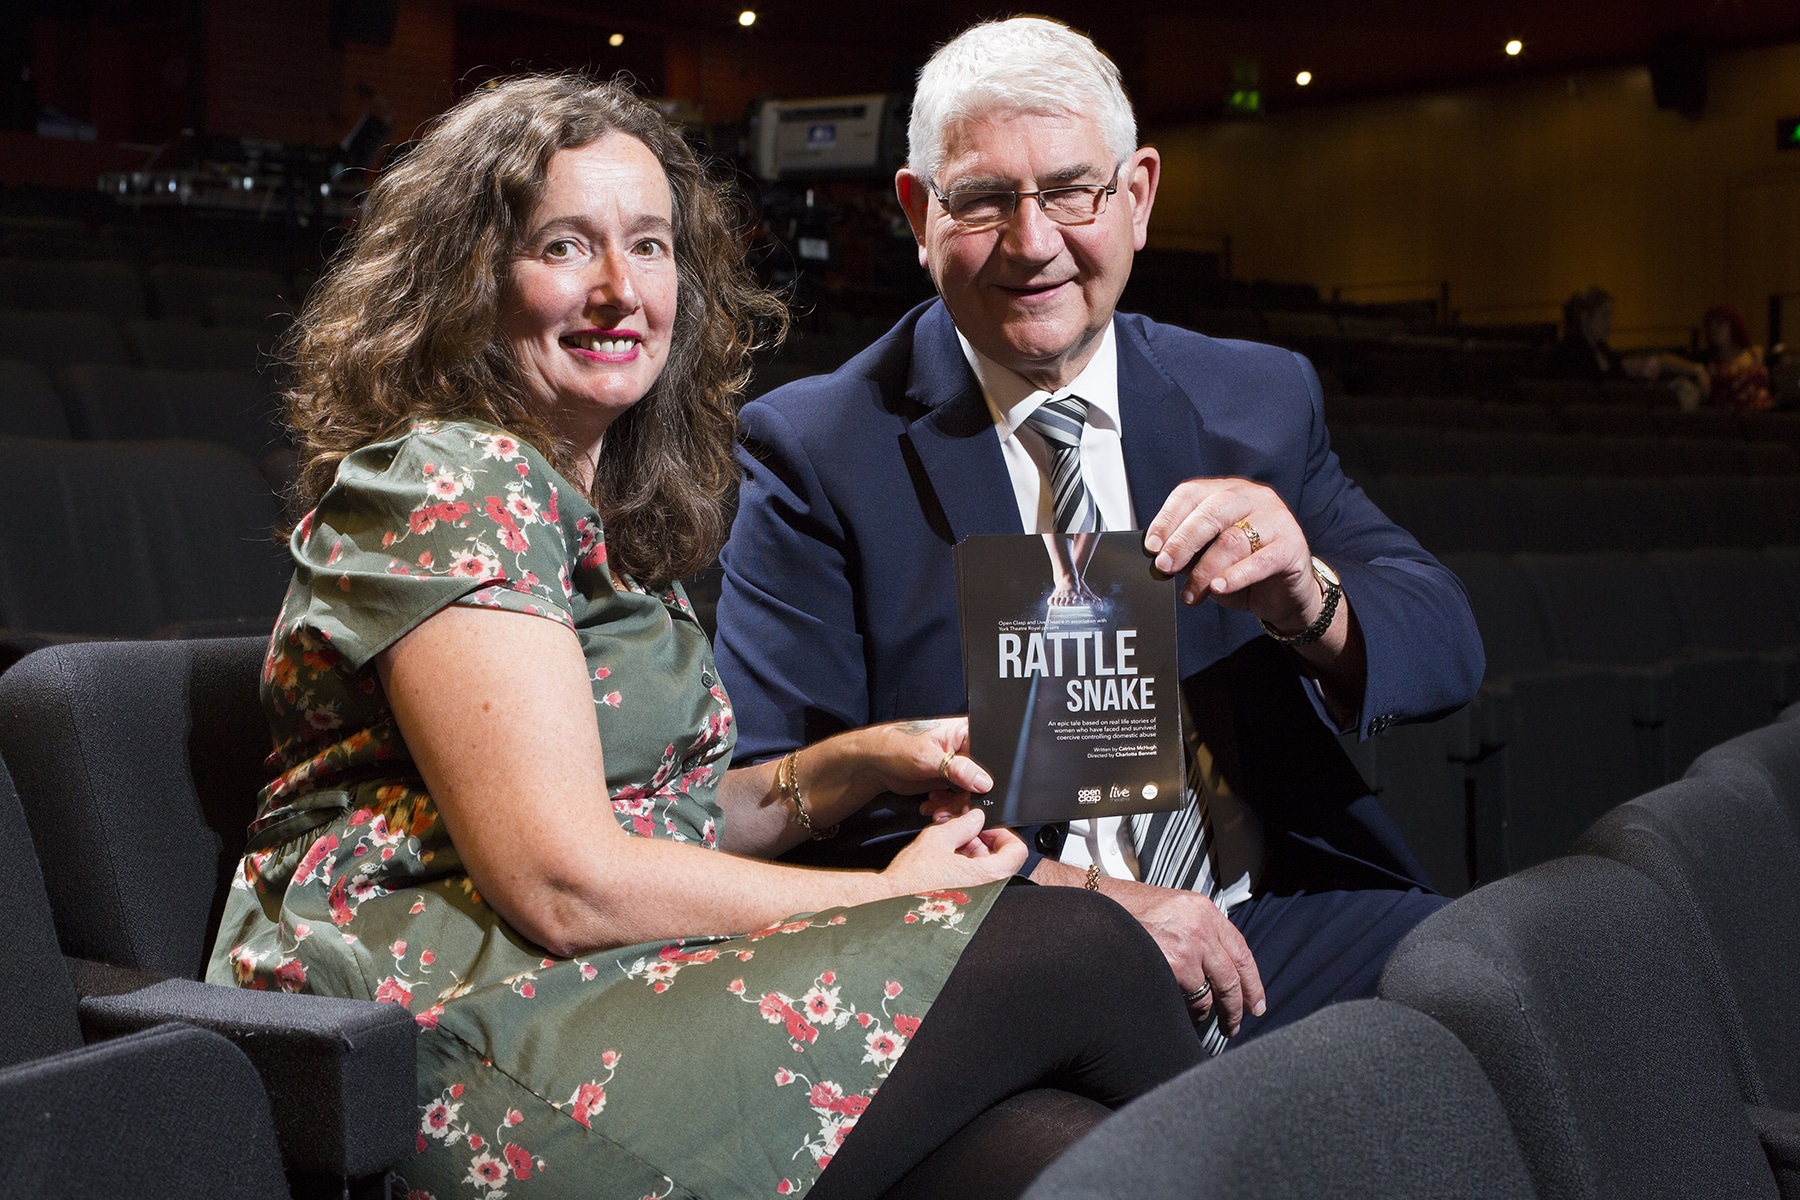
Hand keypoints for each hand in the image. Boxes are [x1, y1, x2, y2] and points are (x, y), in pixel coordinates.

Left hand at [856, 717, 993, 807]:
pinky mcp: (947, 781)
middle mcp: (963, 748)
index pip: (989, 753)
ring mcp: (956, 766)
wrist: (874, 764)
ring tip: (937, 809)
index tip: (977, 792)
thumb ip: (959, 769)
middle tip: (954, 807)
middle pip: (981, 777)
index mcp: (964, 732)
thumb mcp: (929, 757)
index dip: (986, 775)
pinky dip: (947, 806)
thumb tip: (984, 781)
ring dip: (955, 805)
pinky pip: (956, 798)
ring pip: (969, 792)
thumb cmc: (896, 746)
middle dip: (967, 796)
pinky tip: (933, 806)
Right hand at [884, 807, 1026, 890]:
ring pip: (984, 869)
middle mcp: (986, 892)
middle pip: (999, 858)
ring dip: (968, 853)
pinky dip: (962, 868)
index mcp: (986, 875)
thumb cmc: (910, 880)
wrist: (888, 903)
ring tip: (945, 846)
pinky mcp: (963, 907)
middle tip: (959, 832)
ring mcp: (975, 902)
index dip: (1003, 833)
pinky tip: (941, 861)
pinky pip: (972, 882)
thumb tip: (976, 817)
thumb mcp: (938, 838)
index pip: (1017, 851)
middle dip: (979, 841)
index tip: (986, 827)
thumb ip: (963, 824)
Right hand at [1036, 861, 1264, 1035]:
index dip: (1253, 982)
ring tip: (1205, 1022)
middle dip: (1238, 1006)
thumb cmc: (1125, 911)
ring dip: (1209, 1012)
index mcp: (1203, 910)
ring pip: (1212, 994)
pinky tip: (1182, 1014)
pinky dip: (1188, 1012)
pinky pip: (1190, 1002)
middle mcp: (1200, 926)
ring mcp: (1187, 946)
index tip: (1256, 1003)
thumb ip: (1198, 930)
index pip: (1241, 950)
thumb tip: (1217, 965)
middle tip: (1237, 1024)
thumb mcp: (1171, 909)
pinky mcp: (1171, 966)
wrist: (1092, 907)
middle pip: (1233, 977)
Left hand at [1142, 477, 1321, 636]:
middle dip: (1182, 542)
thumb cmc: (1243, 569)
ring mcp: (1276, 519)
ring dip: (1205, 570)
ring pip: (1232, 540)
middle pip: (1211, 512)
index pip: (1190, 494)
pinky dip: (1235, 576)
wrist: (1284, 593)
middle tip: (1165, 567)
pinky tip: (1219, 588)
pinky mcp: (1292, 546)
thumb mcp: (1207, 557)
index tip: (1151, 546)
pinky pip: (1260, 561)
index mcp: (1226, 491)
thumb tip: (1159, 556)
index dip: (1167, 520)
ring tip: (1192, 593)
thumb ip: (1187, 551)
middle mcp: (1252, 497)